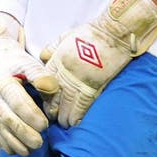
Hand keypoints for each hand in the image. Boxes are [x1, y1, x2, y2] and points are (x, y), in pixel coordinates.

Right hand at [0, 12, 57, 155]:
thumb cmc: (16, 65)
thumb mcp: (29, 64)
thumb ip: (41, 76)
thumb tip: (53, 89)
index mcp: (4, 83)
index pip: (17, 103)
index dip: (31, 116)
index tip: (45, 125)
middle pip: (8, 120)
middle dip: (25, 134)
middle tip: (40, 143)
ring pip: (1, 130)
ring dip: (16, 143)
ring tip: (31, 149)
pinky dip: (6, 144)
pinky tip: (19, 149)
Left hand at [40, 0, 156, 127]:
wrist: (113, 34)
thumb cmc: (91, 33)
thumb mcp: (66, 35)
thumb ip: (53, 47)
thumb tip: (43, 57)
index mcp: (59, 58)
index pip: (45, 81)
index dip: (45, 94)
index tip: (47, 102)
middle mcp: (66, 71)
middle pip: (54, 96)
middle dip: (53, 108)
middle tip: (53, 117)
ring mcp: (80, 79)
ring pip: (67, 104)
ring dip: (64, 116)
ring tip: (64, 123)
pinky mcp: (94, 85)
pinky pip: (83, 105)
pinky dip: (78, 115)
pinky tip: (76, 123)